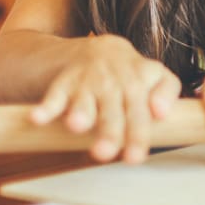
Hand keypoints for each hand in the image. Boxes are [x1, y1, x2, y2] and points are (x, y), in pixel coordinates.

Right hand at [29, 34, 181, 163]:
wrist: (97, 50)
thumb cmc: (131, 75)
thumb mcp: (156, 76)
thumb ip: (166, 92)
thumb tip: (162, 113)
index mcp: (141, 79)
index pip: (145, 104)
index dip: (144, 125)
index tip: (141, 146)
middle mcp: (115, 81)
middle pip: (114, 109)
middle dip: (110, 131)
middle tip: (105, 154)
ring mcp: (88, 82)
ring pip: (84, 100)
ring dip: (80, 113)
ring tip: (77, 126)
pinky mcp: (64, 84)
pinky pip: (54, 96)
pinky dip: (45, 108)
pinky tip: (37, 118)